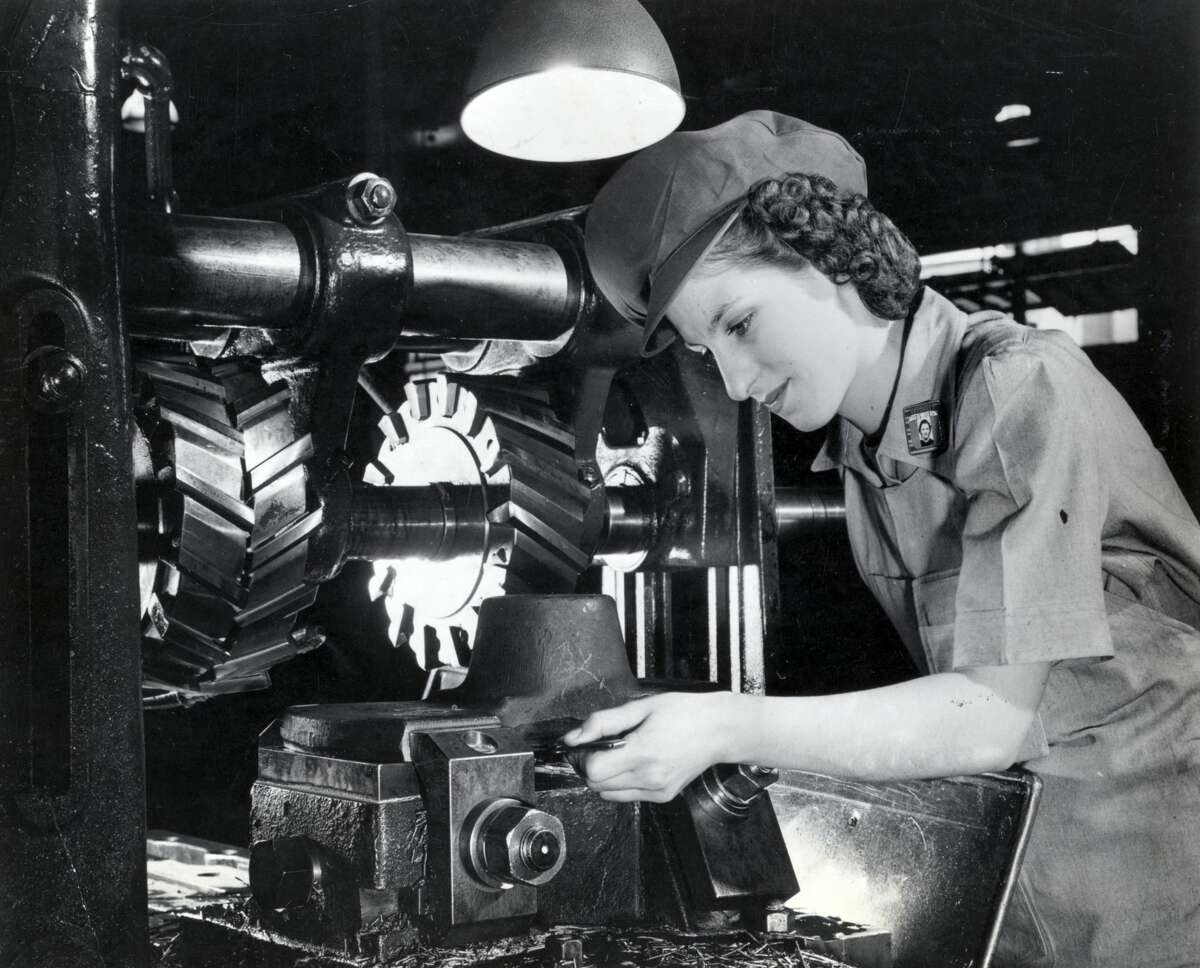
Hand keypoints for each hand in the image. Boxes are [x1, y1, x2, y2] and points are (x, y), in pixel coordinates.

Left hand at [560, 692, 733, 802]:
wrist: (719, 730)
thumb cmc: (684, 712)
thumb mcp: (641, 707)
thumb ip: (603, 722)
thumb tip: (572, 738)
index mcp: (643, 752)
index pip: (593, 770)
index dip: (583, 755)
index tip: (588, 741)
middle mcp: (649, 778)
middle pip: (596, 785)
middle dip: (590, 765)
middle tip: (601, 744)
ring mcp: (656, 791)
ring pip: (608, 794)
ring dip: (604, 776)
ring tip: (620, 753)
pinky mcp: (662, 797)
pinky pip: (626, 796)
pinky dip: (620, 783)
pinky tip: (634, 763)